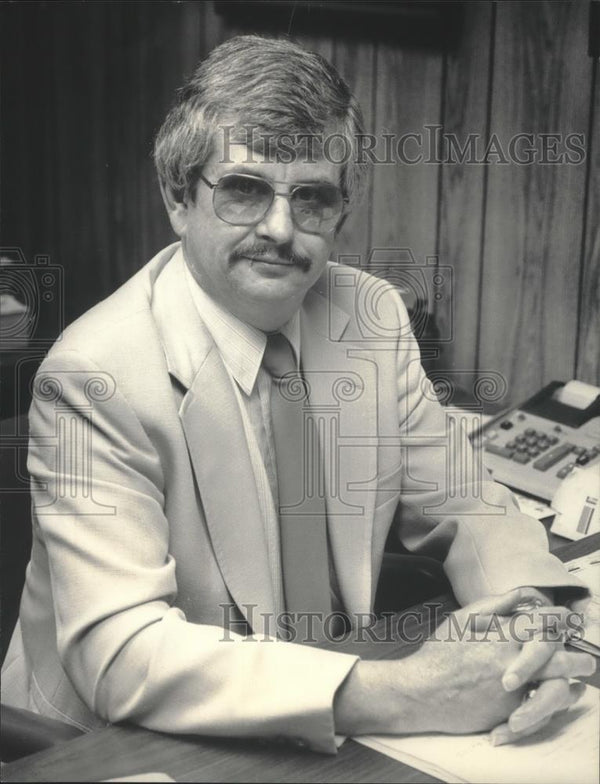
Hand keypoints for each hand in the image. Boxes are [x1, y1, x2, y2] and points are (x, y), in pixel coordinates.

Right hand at [334, 589, 593, 739]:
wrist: (422, 692)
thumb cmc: (438, 653)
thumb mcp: (461, 619)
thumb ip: (493, 605)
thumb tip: (520, 593)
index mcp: (502, 635)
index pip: (543, 623)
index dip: (560, 620)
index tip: (568, 619)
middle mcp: (512, 661)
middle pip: (559, 657)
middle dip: (577, 657)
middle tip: (585, 657)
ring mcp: (514, 690)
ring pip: (557, 687)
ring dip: (571, 683)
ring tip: (578, 680)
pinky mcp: (510, 713)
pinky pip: (541, 710)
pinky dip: (553, 704)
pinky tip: (559, 698)